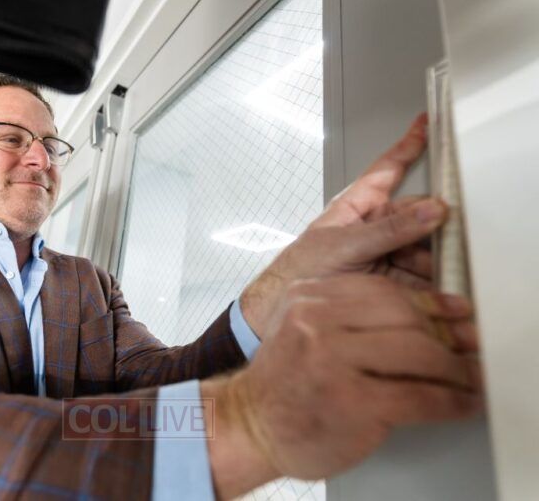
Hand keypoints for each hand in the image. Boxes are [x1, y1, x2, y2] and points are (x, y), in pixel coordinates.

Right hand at [206, 275, 481, 497]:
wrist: (249, 425)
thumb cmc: (281, 384)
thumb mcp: (300, 329)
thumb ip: (342, 314)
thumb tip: (416, 312)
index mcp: (306, 297)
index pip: (381, 289)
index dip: (427, 302)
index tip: (454, 312)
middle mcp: (316, 321)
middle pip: (403, 314)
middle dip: (445, 333)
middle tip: (467, 346)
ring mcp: (332, 360)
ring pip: (418, 351)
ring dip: (454, 367)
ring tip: (466, 376)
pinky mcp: (351, 401)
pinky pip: (419, 395)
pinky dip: (451, 402)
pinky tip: (459, 402)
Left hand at [241, 114, 440, 335]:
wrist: (285, 307)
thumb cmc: (302, 269)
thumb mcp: (344, 245)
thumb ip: (388, 230)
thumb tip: (432, 210)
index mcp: (357, 205)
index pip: (388, 169)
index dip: (408, 145)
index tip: (427, 122)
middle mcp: (374, 226)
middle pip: (418, 216)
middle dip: (437, 225)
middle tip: (458, 230)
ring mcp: (384, 253)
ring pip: (424, 249)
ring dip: (438, 259)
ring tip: (450, 266)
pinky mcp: (391, 281)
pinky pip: (420, 278)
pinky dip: (433, 284)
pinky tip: (444, 290)